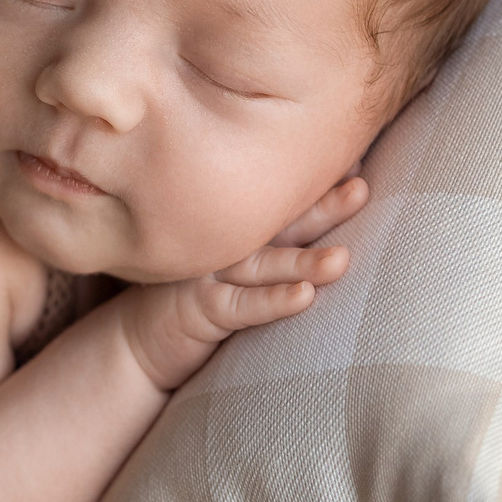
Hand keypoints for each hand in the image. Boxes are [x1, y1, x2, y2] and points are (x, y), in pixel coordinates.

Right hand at [116, 173, 368, 391]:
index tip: (358, 163)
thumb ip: (273, 238)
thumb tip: (327, 213)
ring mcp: (212, 273)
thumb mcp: (236, 261)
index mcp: (241, 228)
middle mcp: (227, 243)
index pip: (285, 201)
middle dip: (323, 208)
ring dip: (305, 262)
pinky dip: (273, 301)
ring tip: (342, 261)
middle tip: (360, 189)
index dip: (321, 184)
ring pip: (266, 265)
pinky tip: (304, 296)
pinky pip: (243, 306)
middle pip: (282, 223)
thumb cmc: (198, 296)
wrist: (141, 338)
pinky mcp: (201, 309)